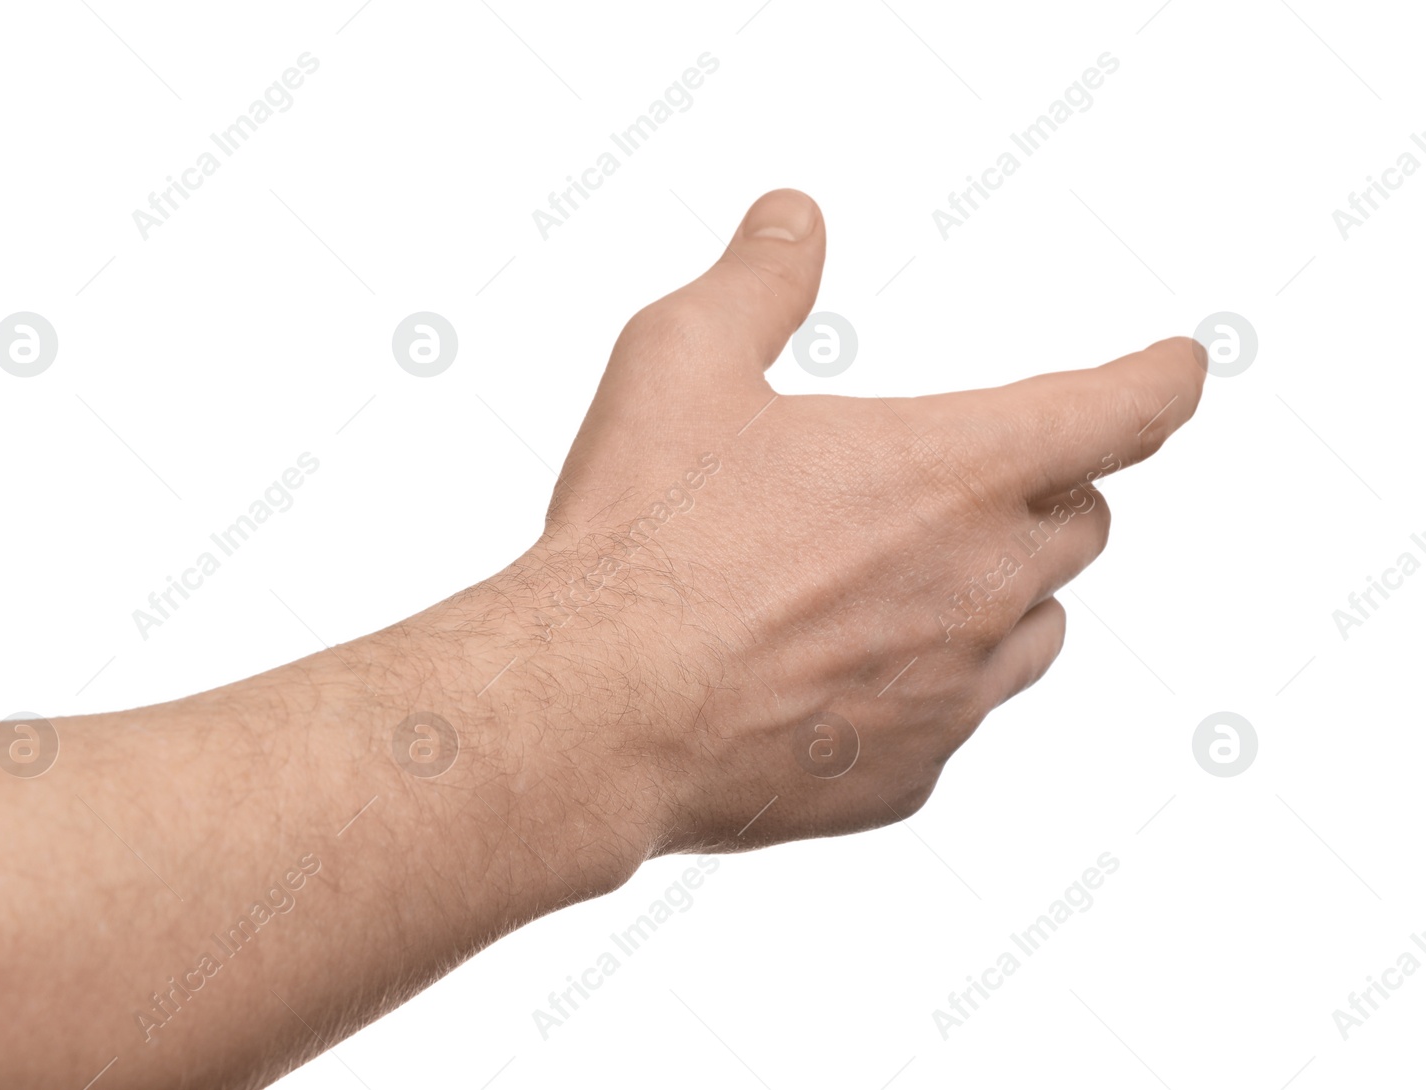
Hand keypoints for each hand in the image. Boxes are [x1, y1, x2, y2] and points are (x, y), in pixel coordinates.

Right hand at [509, 188, 1206, 855]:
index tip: (1177, 368)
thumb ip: (760, 279)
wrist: (595, 711)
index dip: (1159, 379)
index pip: (1120, 411)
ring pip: (1035, 632)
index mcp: (954, 470)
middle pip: (1081, 523)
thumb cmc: (642, 535)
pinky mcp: (909, 778)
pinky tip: (840, 674)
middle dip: (1047, 490)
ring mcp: (955, 695)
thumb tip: (795, 219)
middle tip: (969, 480)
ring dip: (1003, 593)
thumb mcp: (682, 358)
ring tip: (913, 580)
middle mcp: (984, 585)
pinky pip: (956, 720)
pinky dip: (928, 687)